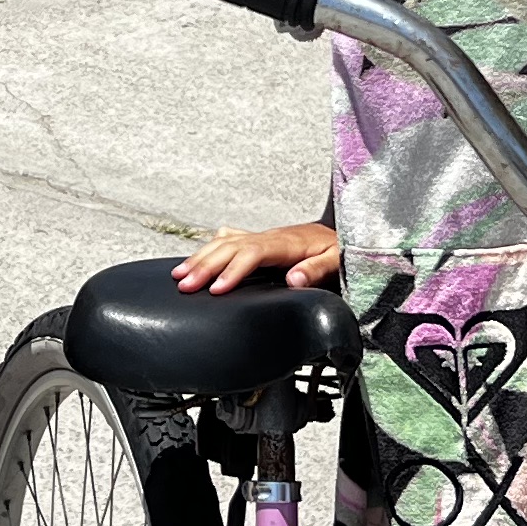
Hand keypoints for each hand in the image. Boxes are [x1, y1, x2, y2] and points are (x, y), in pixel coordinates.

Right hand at [174, 222, 341, 291]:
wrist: (346, 236)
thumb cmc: (341, 251)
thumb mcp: (338, 261)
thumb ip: (317, 270)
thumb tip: (294, 278)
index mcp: (287, 243)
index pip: (252, 253)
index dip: (233, 270)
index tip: (217, 288)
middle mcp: (271, 236)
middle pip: (230, 246)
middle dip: (205, 265)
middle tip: (184, 284)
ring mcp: (264, 237)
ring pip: (225, 241)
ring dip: (201, 257)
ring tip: (180, 274)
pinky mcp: (262, 240)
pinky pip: (230, 239)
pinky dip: (211, 247)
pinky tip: (200, 255)